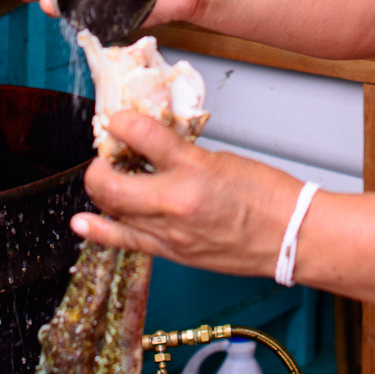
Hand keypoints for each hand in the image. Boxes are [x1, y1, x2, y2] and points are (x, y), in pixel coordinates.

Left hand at [74, 114, 299, 273]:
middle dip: (98, 166)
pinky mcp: (173, 252)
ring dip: (101, 192)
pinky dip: (101, 231)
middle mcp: (176, 202)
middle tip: (103, 156)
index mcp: (194, 169)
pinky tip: (83, 223)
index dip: (121, 123)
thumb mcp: (222, 159)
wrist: (291, 236)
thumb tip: (154, 147)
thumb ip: (183, 155)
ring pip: (114, 211)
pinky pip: (127, 241)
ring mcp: (171, 232)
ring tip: (104, 181)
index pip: (142, 136)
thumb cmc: (268, 196)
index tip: (117, 120)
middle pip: (111, 183)